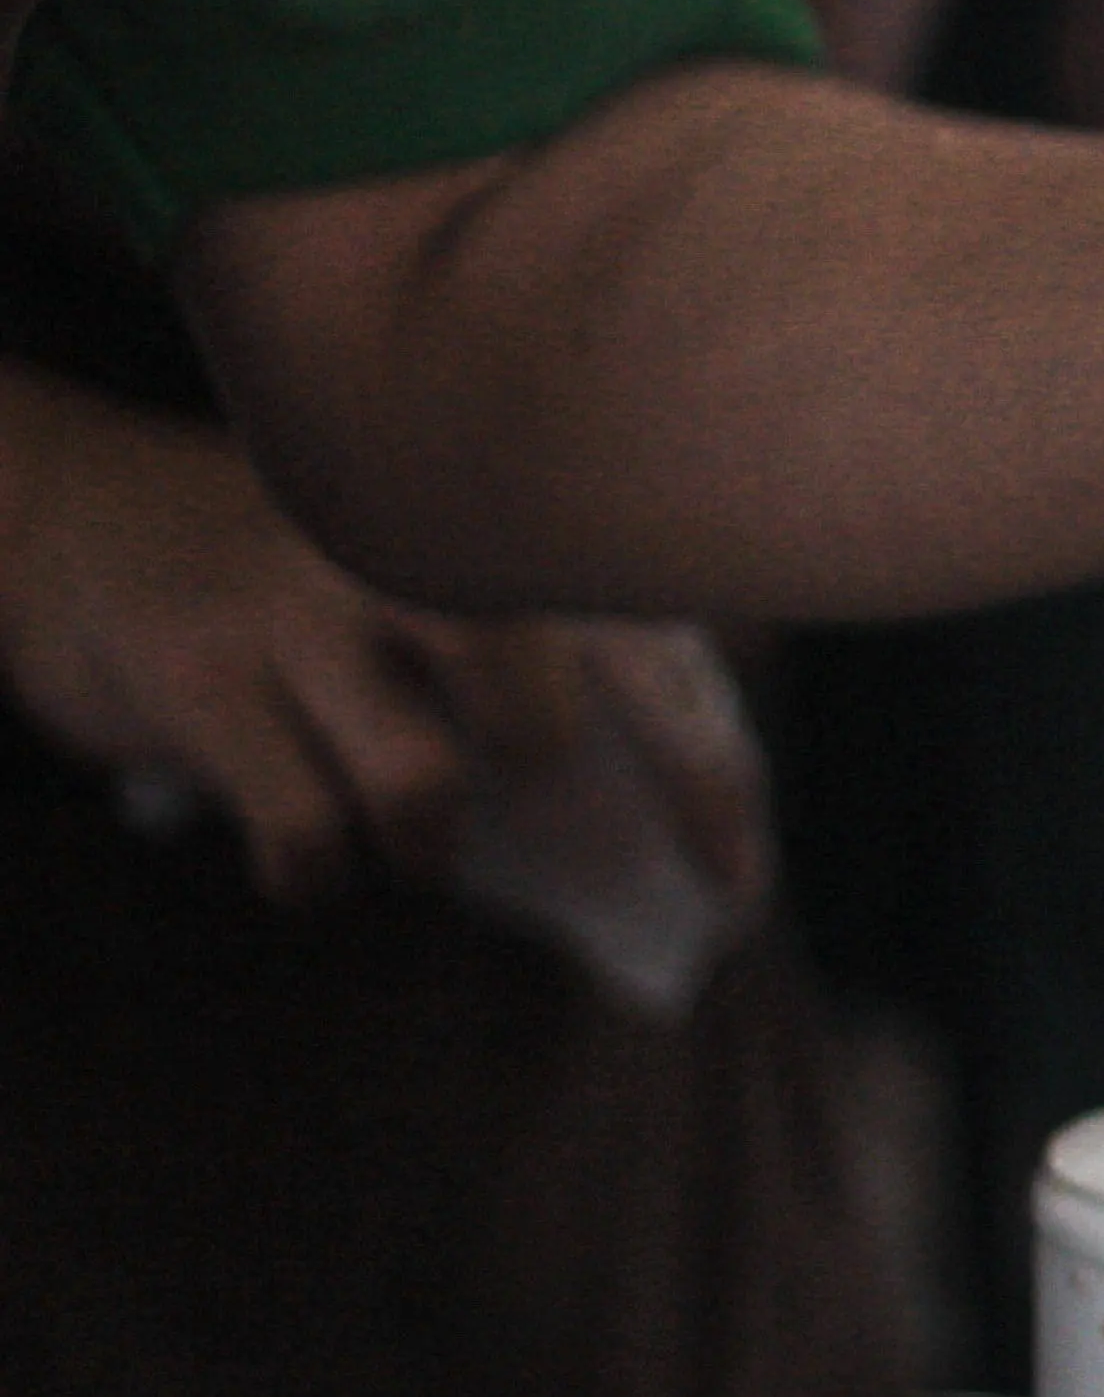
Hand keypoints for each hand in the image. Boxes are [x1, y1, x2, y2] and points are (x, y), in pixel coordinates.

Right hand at [0, 366, 762, 919]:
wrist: (74, 512)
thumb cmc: (300, 580)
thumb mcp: (425, 583)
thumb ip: (538, 665)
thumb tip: (647, 831)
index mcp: (494, 525)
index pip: (656, 658)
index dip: (708, 782)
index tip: (735, 884)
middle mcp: (408, 549)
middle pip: (550, 716)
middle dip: (556, 800)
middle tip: (528, 815)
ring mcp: (298, 605)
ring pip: (424, 780)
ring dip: (428, 844)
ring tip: (416, 841)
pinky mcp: (199, 672)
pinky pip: (299, 824)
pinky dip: (315, 872)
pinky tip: (307, 862)